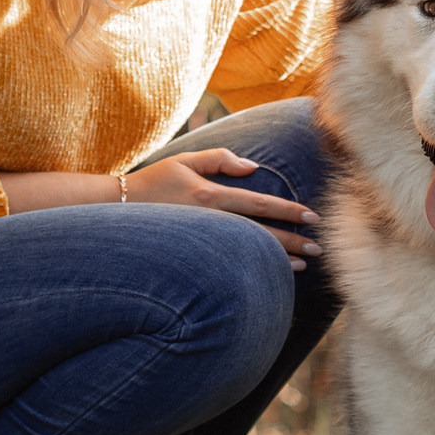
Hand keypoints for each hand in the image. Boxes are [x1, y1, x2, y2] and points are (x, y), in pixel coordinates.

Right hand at [124, 148, 323, 268]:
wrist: (114, 210)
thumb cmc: (152, 182)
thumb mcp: (185, 160)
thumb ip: (220, 159)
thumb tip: (253, 166)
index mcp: (211, 195)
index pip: (260, 205)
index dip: (289, 212)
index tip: (313, 218)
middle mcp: (210, 221)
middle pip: (261, 233)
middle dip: (293, 241)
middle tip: (320, 248)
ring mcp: (202, 242)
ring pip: (248, 253)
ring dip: (279, 260)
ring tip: (305, 265)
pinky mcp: (194, 257)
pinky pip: (230, 264)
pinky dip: (253, 269)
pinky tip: (271, 275)